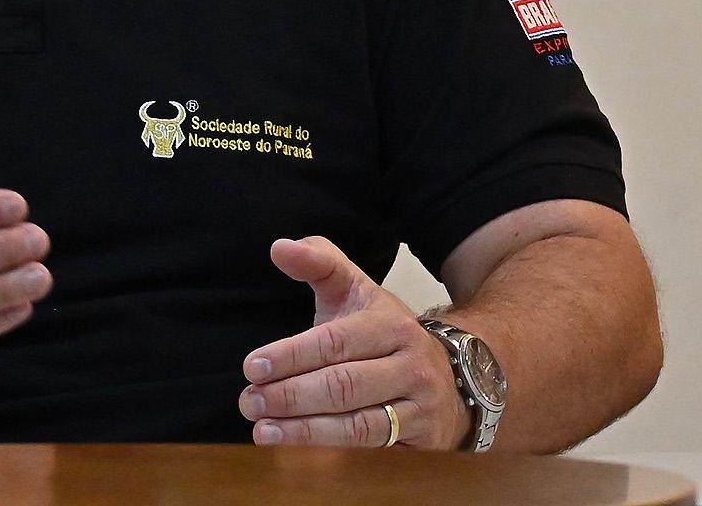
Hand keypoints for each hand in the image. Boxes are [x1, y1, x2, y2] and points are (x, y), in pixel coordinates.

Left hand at [238, 236, 468, 448]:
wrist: (452, 374)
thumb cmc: (384, 332)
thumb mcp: (356, 289)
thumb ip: (318, 262)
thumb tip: (280, 248)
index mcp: (389, 324)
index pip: (333, 342)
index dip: (290, 356)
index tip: (251, 367)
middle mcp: (410, 365)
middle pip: (342, 385)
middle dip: (290, 396)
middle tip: (249, 402)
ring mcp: (420, 406)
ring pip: (358, 425)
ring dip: (305, 431)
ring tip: (263, 430)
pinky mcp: (425, 442)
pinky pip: (374, 451)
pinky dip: (333, 453)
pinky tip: (297, 453)